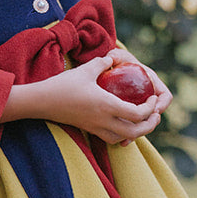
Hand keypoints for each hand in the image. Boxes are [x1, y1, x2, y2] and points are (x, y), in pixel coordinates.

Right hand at [1, 54, 163, 144]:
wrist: (41, 102)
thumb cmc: (62, 85)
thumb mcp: (85, 69)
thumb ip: (103, 63)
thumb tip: (113, 58)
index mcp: (106, 105)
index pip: (137, 114)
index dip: (149, 109)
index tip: (151, 98)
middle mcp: (103, 120)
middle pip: (135, 132)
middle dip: (149, 125)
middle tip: (155, 115)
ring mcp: (95, 127)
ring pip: (123, 139)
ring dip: (136, 133)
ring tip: (142, 121)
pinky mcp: (89, 130)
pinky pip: (111, 138)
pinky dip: (122, 136)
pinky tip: (123, 125)